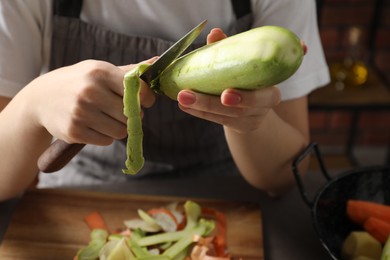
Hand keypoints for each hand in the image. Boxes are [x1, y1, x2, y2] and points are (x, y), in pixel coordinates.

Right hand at [26, 58, 155, 144]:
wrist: (41, 99)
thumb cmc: (78, 82)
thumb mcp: (99, 70)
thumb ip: (128, 71)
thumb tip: (156, 62)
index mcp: (100, 72)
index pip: (139, 91)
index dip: (146, 99)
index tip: (143, 101)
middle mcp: (90, 91)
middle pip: (131, 114)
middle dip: (132, 115)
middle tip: (122, 111)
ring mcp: (81, 113)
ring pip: (121, 130)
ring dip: (119, 127)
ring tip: (108, 118)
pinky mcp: (75, 132)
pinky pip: (106, 141)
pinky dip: (105, 136)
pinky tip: (95, 126)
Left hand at [176, 28, 281, 132]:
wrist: (260, 103)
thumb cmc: (252, 77)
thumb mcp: (246, 64)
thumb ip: (232, 49)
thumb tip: (214, 33)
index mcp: (271, 91)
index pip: (263, 97)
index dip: (245, 98)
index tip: (225, 94)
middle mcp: (264, 109)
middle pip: (238, 110)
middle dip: (209, 103)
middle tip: (186, 95)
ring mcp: (252, 120)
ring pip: (225, 117)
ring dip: (199, 107)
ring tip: (181, 98)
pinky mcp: (241, 127)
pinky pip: (218, 121)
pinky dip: (200, 112)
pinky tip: (186, 106)